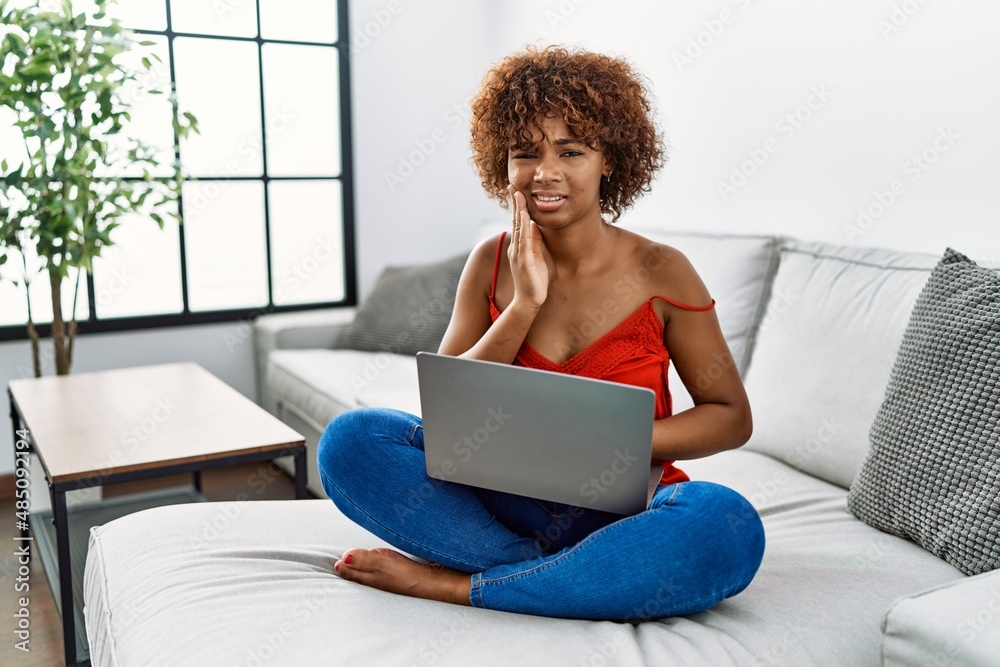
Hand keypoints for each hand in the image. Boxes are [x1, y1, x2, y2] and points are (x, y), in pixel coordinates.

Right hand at [506, 184, 548, 309]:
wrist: (529, 301)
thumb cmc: (534, 281)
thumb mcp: (537, 256)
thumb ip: (535, 241)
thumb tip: (535, 225)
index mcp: (519, 246)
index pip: (517, 222)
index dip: (517, 206)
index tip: (517, 190)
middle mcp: (516, 247)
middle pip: (514, 221)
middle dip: (514, 203)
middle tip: (513, 186)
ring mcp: (518, 254)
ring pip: (518, 228)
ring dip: (518, 211)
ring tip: (519, 195)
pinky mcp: (524, 261)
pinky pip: (523, 241)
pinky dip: (523, 228)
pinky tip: (525, 217)